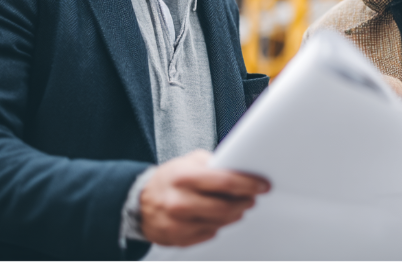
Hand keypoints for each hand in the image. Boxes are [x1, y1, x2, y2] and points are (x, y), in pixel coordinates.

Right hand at [140, 150, 269, 245]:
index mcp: (183, 177)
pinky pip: (209, 234)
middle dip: (245, 202)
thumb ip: (213, 164)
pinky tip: (217, 216)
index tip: (263, 186)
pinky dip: (218, 225)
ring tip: (238, 207)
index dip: (249, 184)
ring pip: (220, 223)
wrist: (139, 203)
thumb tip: (241, 169)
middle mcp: (179, 201)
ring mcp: (178, 223)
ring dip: (234, 214)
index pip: (225, 181)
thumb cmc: (169, 180)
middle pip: (225, 207)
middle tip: (252, 198)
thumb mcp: (188, 162)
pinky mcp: (178, 239)